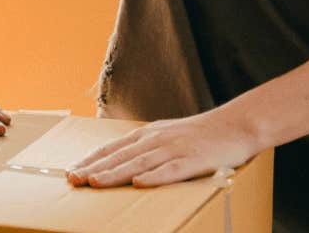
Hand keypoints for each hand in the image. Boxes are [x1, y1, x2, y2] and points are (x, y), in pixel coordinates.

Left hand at [65, 105, 265, 189]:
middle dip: (94, 167)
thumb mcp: (168, 136)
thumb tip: (121, 165)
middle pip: (120, 155)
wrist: (236, 125)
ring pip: (140, 162)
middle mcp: (157, 139)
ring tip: (95, 181)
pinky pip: (172, 169)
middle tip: (73, 179)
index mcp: (149, 134)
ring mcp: (175, 148)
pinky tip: (139, 183)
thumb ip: (146, 148)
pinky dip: (155, 176)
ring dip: (115, 172)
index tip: (72, 170)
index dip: (91, 159)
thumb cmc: (200, 134)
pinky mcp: (194, 159)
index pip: (113, 148)